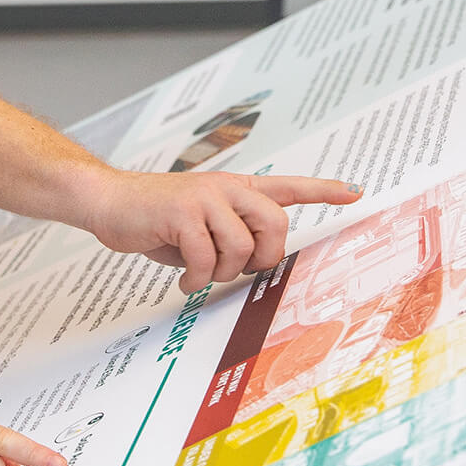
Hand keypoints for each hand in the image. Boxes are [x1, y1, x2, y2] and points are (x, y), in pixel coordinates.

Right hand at [84, 171, 360, 293]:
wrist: (109, 201)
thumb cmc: (154, 220)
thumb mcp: (200, 227)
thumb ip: (230, 237)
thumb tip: (255, 265)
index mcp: (233, 189)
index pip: (286, 187)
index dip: (323, 190)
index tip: (356, 192)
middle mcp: (224, 187)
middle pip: (275, 224)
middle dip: (261, 256)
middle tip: (235, 268)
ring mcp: (205, 196)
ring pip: (240, 248)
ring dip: (219, 272)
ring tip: (198, 271)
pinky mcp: (183, 211)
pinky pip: (206, 258)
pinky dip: (195, 278)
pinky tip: (182, 278)